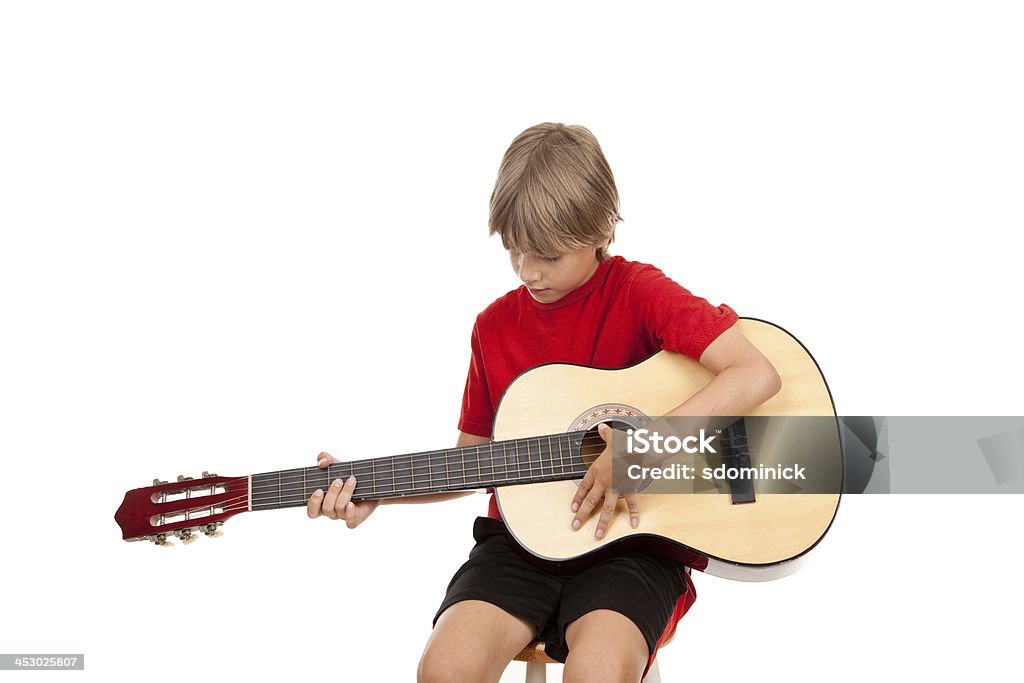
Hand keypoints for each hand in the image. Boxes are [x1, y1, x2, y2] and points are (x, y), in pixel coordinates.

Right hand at [306, 452, 379, 527]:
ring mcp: (343, 516)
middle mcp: (331, 511)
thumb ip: (325, 458)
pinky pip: (350, 522)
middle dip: (332, 494)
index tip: (319, 490)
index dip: (313, 503)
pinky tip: (352, 504)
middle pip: (326, 509)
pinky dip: (349, 514)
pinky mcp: (354, 519)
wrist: (371, 482)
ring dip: (345, 494)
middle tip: (339, 480)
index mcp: (322, 502)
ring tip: (352, 480)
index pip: (312, 511)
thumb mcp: (336, 464)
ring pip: (339, 510)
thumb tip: (321, 462)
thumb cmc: (348, 475)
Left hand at [569, 423, 640, 539]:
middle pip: (591, 501)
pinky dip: (633, 515)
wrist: (637, 447)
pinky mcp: (629, 490)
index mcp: (596, 471)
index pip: (583, 487)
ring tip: (597, 535)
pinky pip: (631, 505)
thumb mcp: (612, 438)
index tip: (573, 509)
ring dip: (602, 523)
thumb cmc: (624, 443)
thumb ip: (606, 435)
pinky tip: (633, 525)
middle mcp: (604, 481)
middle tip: (575, 526)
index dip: (577, 499)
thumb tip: (602, 428)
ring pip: (607, 508)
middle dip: (582, 516)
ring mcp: (616, 488)